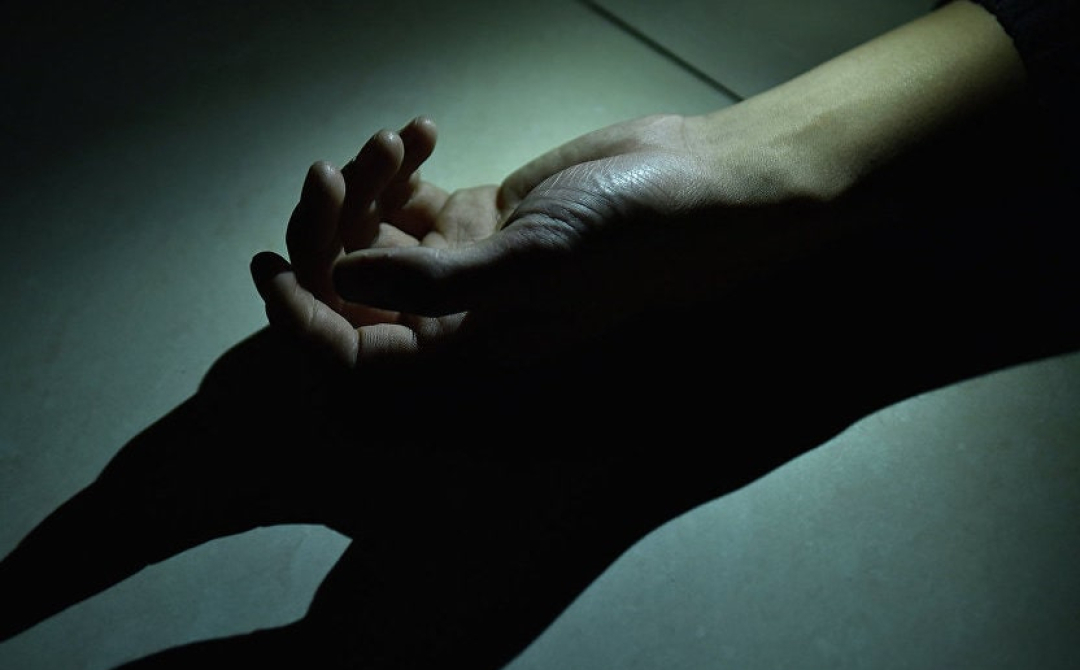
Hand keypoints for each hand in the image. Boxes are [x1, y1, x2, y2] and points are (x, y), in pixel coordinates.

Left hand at [252, 112, 840, 367]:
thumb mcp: (537, 263)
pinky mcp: (475, 215)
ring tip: (391, 142)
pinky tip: (420, 133)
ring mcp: (464, 262)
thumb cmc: (630, 236)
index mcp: (468, 347)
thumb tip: (340, 285)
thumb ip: (439, 283)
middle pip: (353, 295)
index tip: (270, 271)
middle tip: (327, 175)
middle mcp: (457, 313)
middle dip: (325, 238)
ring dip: (362, 189)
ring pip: (373, 239)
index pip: (360, 357)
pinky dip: (397, 167)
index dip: (305, 326)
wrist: (691, 181)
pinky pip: (407, 198)